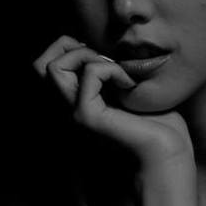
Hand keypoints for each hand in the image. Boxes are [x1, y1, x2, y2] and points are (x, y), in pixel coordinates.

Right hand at [33, 35, 192, 168]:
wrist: (167, 158)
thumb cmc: (155, 125)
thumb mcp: (126, 89)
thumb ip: (106, 72)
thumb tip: (96, 47)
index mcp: (72, 101)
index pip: (44, 66)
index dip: (67, 50)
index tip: (100, 58)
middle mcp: (66, 109)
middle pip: (38, 65)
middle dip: (69, 47)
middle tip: (102, 61)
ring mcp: (73, 113)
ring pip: (52, 67)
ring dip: (86, 56)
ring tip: (114, 72)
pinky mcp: (88, 117)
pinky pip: (90, 74)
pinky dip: (111, 69)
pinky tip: (129, 85)